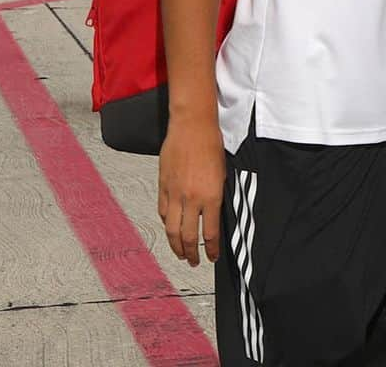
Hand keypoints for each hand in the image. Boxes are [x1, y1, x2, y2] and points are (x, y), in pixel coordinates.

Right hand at [158, 115, 225, 265]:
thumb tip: (214, 214)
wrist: (192, 126)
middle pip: (188, 237)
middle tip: (194, 261)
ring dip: (176, 246)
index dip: (210, 249)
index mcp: (211, 196)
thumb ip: (216, 196)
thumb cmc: (211, 144)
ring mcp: (174, 193)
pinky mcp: (163, 185)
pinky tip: (170, 229)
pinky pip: (163, 212)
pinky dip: (167, 224)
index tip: (212, 256)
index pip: (209, 233)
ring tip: (180, 253)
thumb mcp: (223, 173)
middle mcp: (191, 198)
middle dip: (191, 254)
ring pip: (172, 229)